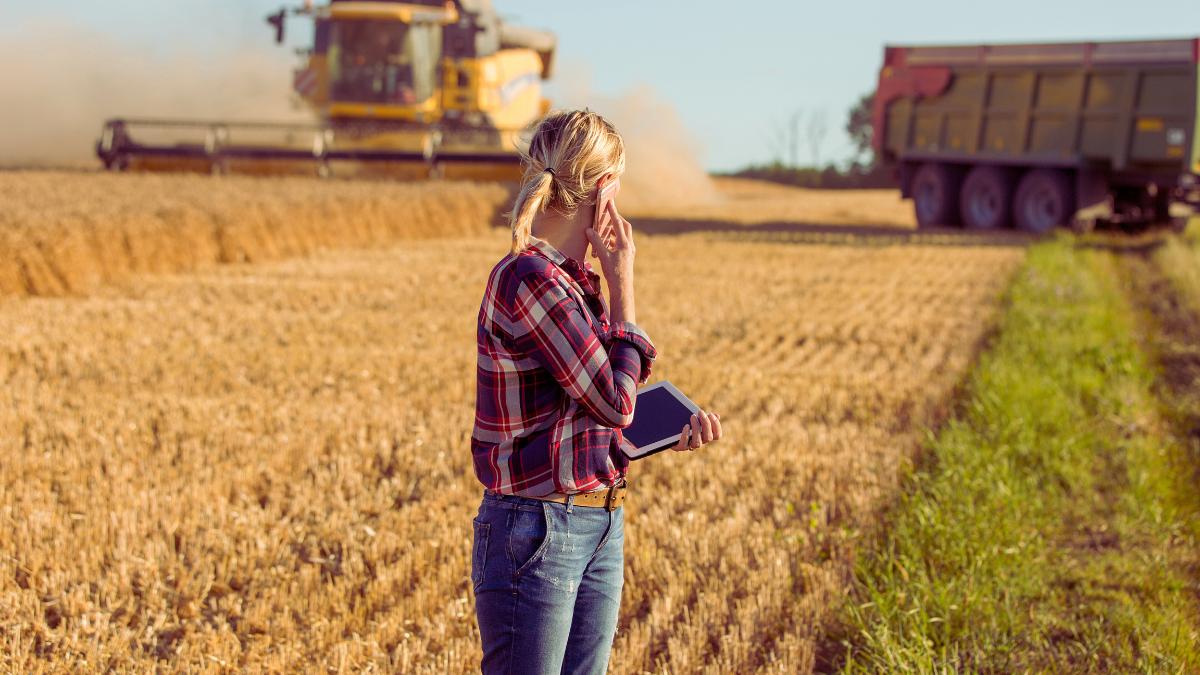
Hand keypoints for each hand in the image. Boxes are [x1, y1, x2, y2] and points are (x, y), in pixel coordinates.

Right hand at [585, 200, 635, 322]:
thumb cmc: (613, 272)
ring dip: (615, 229)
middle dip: (616, 219)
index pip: (618, 223)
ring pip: (624, 235)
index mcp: (624, 243)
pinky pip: (622, 243)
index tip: (609, 201)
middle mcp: (629, 245)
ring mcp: (629, 251)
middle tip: (608, 214)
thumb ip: (597, 242)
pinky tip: (608, 242)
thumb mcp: (603, 256)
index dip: (613, 212)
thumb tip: (589, 230)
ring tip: (605, 228)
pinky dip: (615, 239)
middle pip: (625, 227)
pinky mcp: (627, 256)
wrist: (622, 288)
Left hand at [672, 409, 721, 451]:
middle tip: (700, 411)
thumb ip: (705, 417)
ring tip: (692, 416)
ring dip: (696, 429)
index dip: (716, 426)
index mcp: (706, 435)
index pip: (717, 435)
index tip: (711, 414)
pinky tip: (686, 426)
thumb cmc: (685, 421)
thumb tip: (717, 415)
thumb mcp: (696, 418)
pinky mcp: (680, 447)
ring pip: (697, 443)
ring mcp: (690, 446)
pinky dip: (685, 435)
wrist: (669, 427)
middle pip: (708, 438)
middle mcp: (700, 442)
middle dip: (706, 423)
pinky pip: (684, 445)